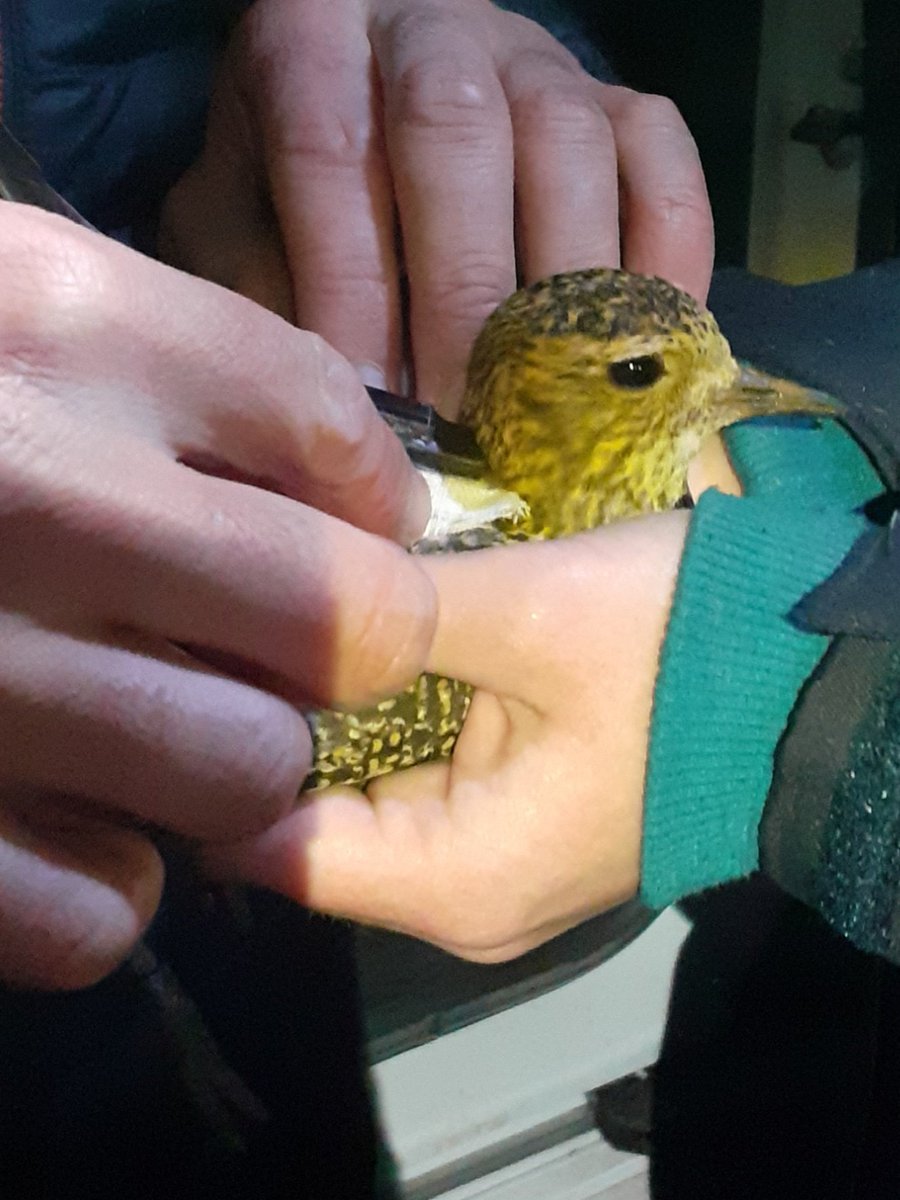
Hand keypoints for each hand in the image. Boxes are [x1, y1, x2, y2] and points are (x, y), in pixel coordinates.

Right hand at [0, 204, 434, 988]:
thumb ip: (178, 362)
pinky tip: (43, 819)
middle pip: (347, 623)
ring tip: (143, 726)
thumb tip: (367, 491)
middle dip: (337, 644)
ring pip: (245, 775)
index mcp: (63, 327)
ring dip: (220, 765)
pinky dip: (92, 883)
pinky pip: (96, 912)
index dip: (372, 498)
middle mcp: (29, 492)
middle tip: (267, 640)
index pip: (337, 436)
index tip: (349, 523)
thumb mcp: (2, 292)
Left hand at [160, 0, 712, 412]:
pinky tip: (641, 359)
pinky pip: (666, 175)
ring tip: (550, 410)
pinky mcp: (625, 107)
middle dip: (463, 297)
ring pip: (571, 151)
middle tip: (465, 423)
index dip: (353, 288)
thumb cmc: (291, 187)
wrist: (377, 102)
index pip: (329, 154)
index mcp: (312, 43)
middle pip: (458, 137)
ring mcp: (543, 65)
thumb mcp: (236, 221)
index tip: (370, 407)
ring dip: (562, 296)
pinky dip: (664, 272)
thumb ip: (257, 288)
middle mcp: (434, 32)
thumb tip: (328, 408)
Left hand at [208, 512, 688, 960]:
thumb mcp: (527, 614)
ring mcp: (485, 869)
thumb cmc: (680, 648)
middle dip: (256, 727)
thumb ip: (387, 615)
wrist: (813, 674)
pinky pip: (402, 783)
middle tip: (209, 614)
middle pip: (300, 827)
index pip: (265, 848)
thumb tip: (267, 589)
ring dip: (312, 719)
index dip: (208, 754)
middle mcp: (454, 902)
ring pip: (349, 802)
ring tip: (260, 618)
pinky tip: (340, 647)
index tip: (176, 653)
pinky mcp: (508, 827)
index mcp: (452, 881)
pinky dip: (367, 723)